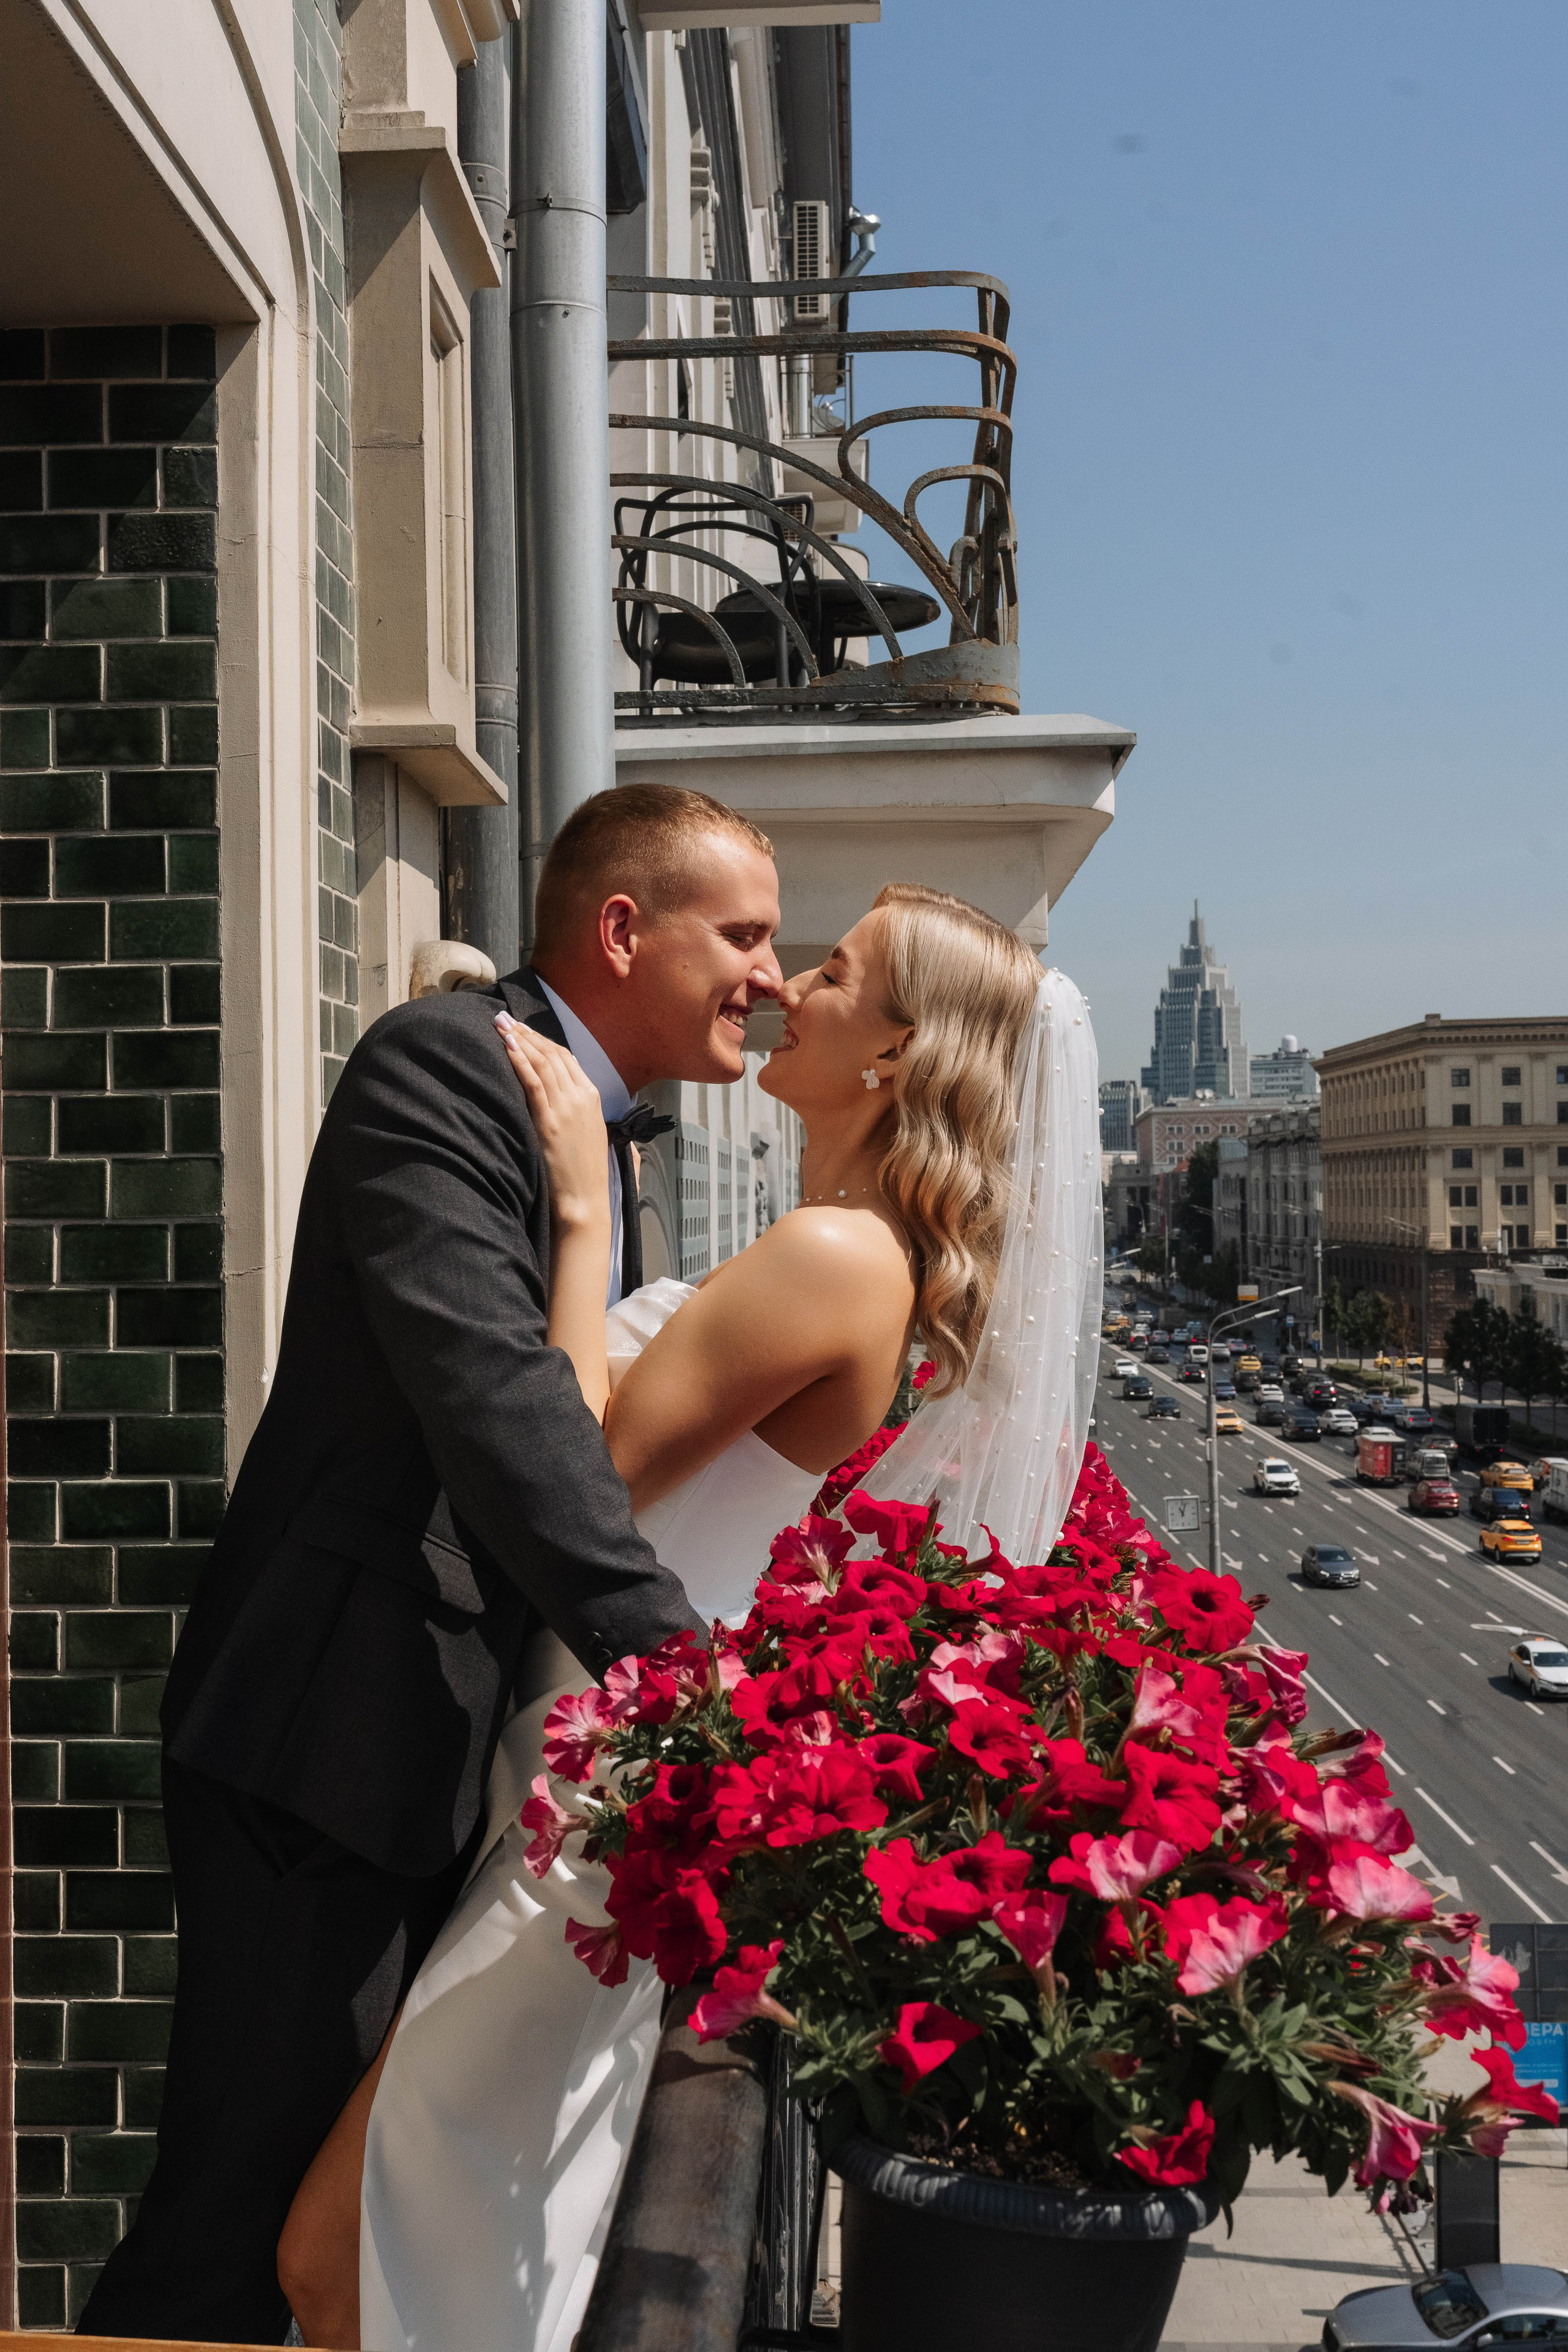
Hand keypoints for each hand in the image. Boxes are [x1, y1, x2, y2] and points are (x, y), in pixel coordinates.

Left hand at [496, 1015, 611, 1235]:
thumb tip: (568, 1098)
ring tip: (501, 1025)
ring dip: (520, 1040)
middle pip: (552, 1055)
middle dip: (527, 1033)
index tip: (524, 1030)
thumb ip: (581, 1110)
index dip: (543, 1041)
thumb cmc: (585, 1171)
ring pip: (542, 1063)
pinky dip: (520, 1061)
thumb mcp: (591, 1132)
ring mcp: (566, 1107)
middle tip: (505, 1018)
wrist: (585, 1197)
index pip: (566, 1058)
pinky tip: (507, 1047)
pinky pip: (533, 1083)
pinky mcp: (550, 1121)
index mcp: (593, 1097)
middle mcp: (582, 1096)